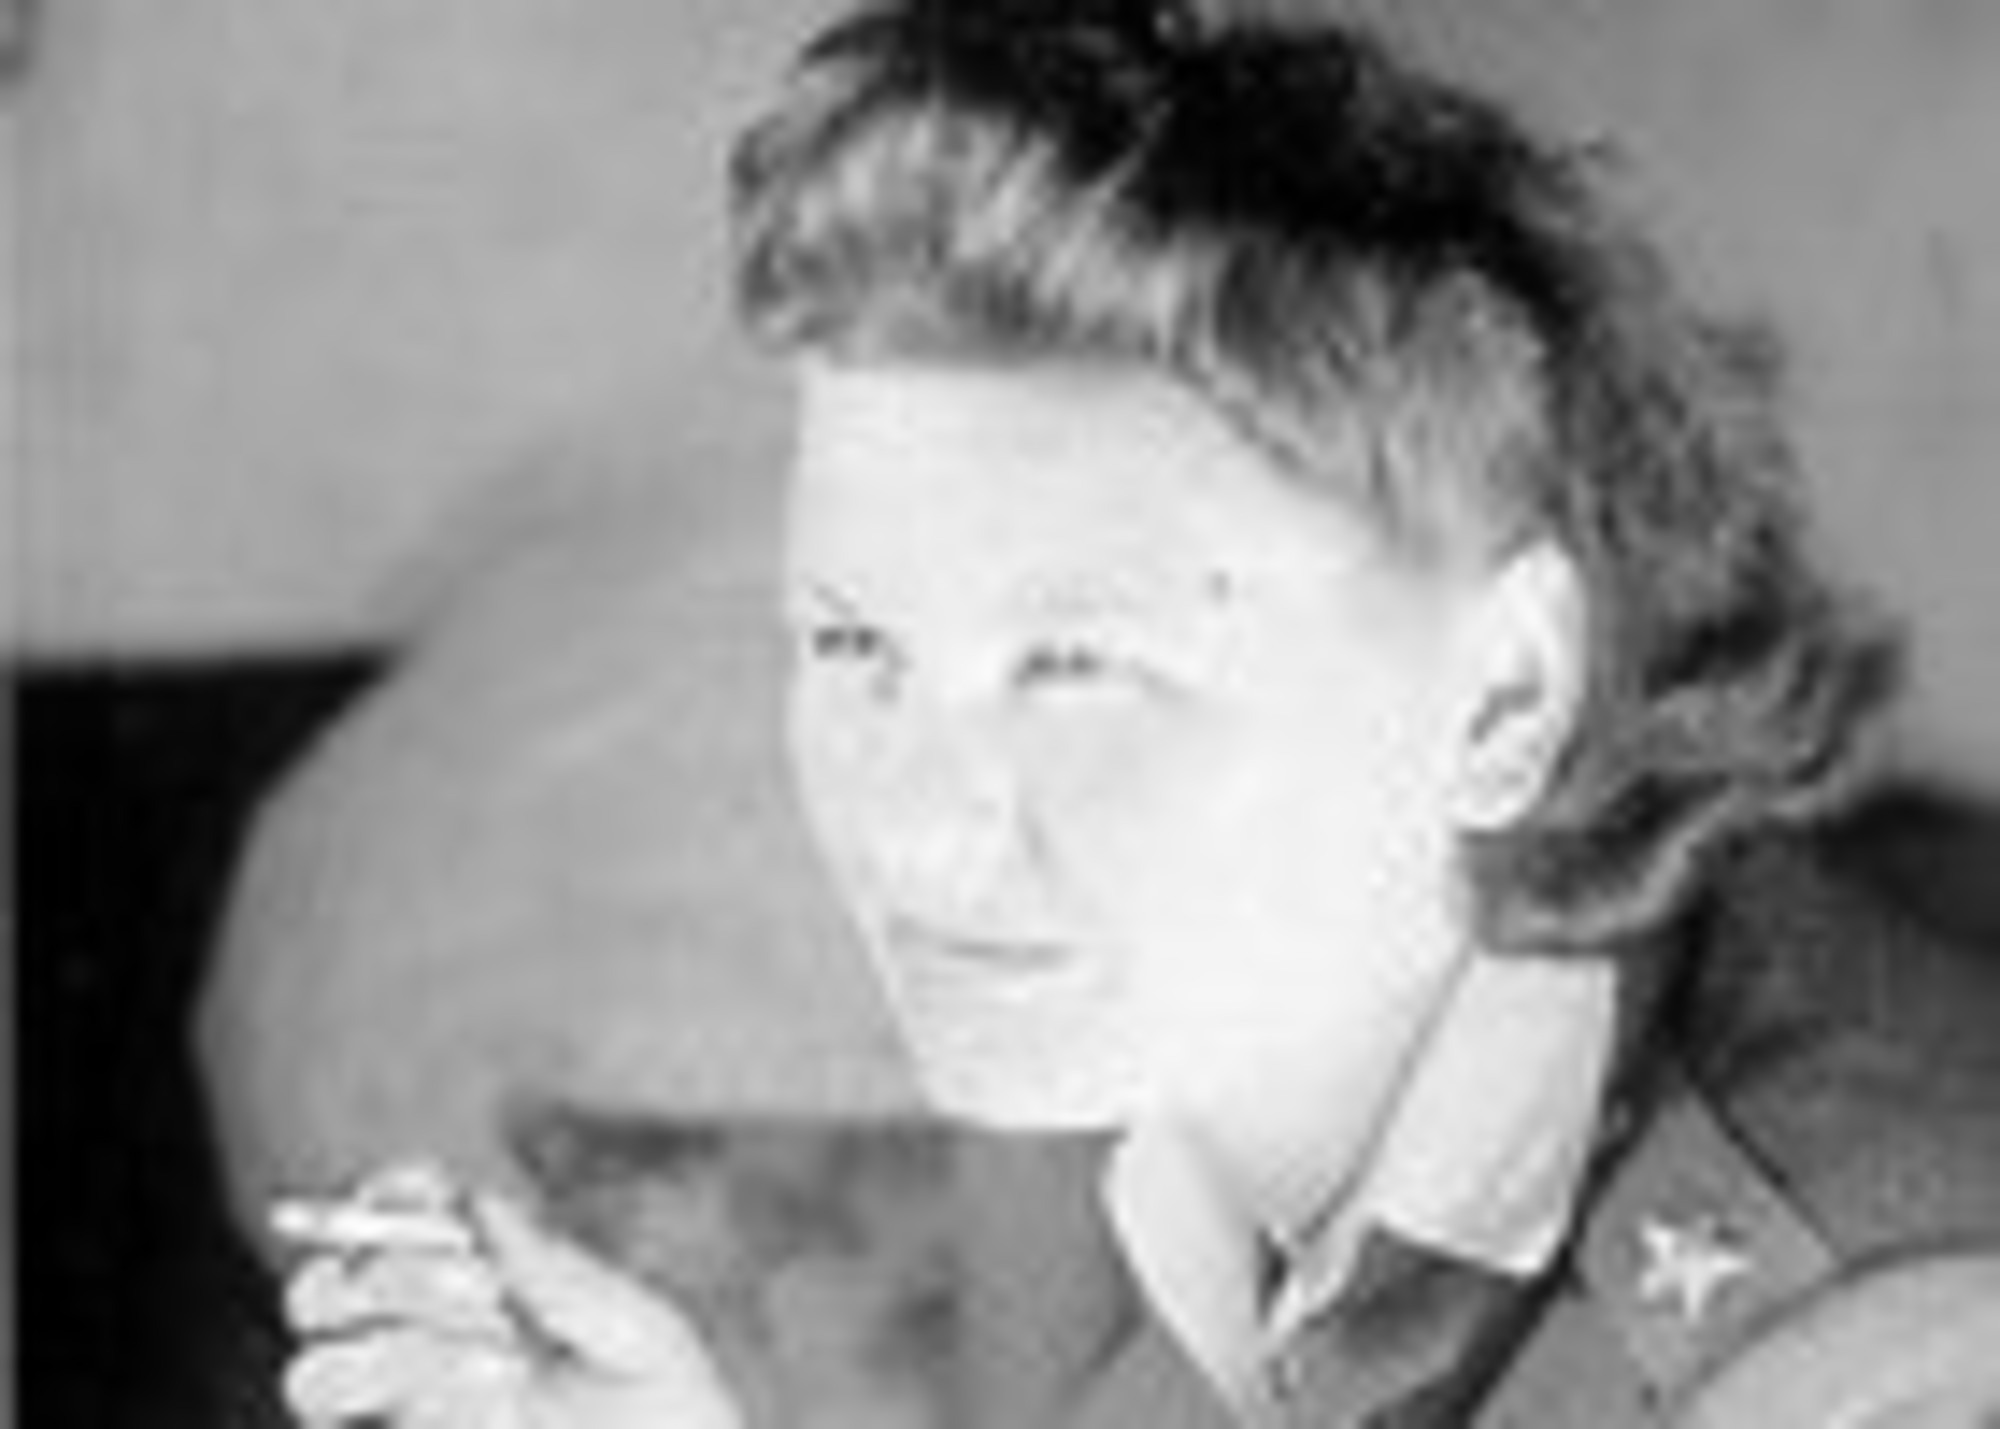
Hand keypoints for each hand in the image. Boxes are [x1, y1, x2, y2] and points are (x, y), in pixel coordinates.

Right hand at [274, 1162, 744, 1428]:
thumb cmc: (671, 1414)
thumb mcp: (633, 1334)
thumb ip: (557, 1272)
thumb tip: (477, 1202)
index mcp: (478, 1282)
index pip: (394, 1217)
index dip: (394, 1195)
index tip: (438, 1197)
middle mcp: (417, 1346)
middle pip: (323, 1288)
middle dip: (393, 1275)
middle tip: (485, 1288)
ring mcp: (395, 1422)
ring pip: (314, 1376)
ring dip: (401, 1359)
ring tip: (508, 1372)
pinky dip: (413, 1415)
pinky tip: (498, 1417)